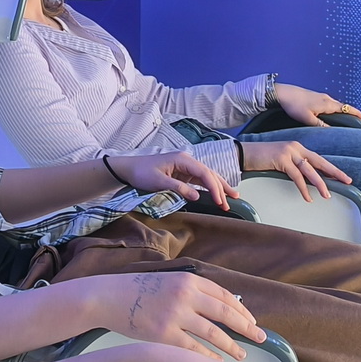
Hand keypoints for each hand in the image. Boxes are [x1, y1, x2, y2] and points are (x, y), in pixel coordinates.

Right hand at [81, 273, 265, 359]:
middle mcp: (185, 296)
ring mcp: (175, 316)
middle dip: (246, 328)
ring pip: (213, 334)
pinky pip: (194, 349)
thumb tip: (220, 304)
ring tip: (242, 355)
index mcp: (189, 281)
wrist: (108, 296)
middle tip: (261, 339)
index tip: (253, 322)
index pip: (225, 296)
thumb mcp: (168, 281)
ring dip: (231, 346)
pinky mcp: (164, 335)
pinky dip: (209, 357)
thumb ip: (192, 291)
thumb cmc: (138, 290)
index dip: (242, 311)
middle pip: (225, 314)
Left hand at [109, 150, 234, 209]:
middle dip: (221, 188)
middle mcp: (187, 161)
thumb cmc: (141, 173)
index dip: (214, 188)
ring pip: (206, 176)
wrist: (128, 168)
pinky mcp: (182, 173)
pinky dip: (209, 187)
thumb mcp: (158, 182)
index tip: (220, 201)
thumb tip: (197, 197)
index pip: (204, 173)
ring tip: (232, 197)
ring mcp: (185, 166)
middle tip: (231, 202)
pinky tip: (216, 193)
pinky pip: (199, 180)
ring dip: (218, 187)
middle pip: (209, 173)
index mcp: (183, 159)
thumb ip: (178, 188)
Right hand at [237, 138, 352, 201]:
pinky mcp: (281, 159)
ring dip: (320, 183)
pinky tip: (308, 197)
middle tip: (347, 181)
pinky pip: (296, 176)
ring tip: (327, 195)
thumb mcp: (282, 161)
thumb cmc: (262, 159)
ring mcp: (289, 152)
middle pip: (320, 162)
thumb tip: (307, 180)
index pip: (319, 159)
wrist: (244, 153)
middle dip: (334, 172)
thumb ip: (294, 167)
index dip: (332, 169)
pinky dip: (303, 188)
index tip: (344, 177)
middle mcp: (296, 148)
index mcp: (298, 148)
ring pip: (309, 170)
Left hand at [273, 83, 360, 126]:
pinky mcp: (315, 96)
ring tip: (345, 119)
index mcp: (327, 103)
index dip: (356, 113)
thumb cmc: (295, 105)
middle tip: (357, 120)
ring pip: (335, 104)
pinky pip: (328, 103)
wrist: (284, 93)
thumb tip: (332, 131)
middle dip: (350, 112)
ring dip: (342, 110)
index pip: (346, 108)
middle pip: (342, 106)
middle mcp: (326, 98)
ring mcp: (321, 96)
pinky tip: (329, 114)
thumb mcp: (308, 119)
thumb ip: (321, 125)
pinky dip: (334, 108)